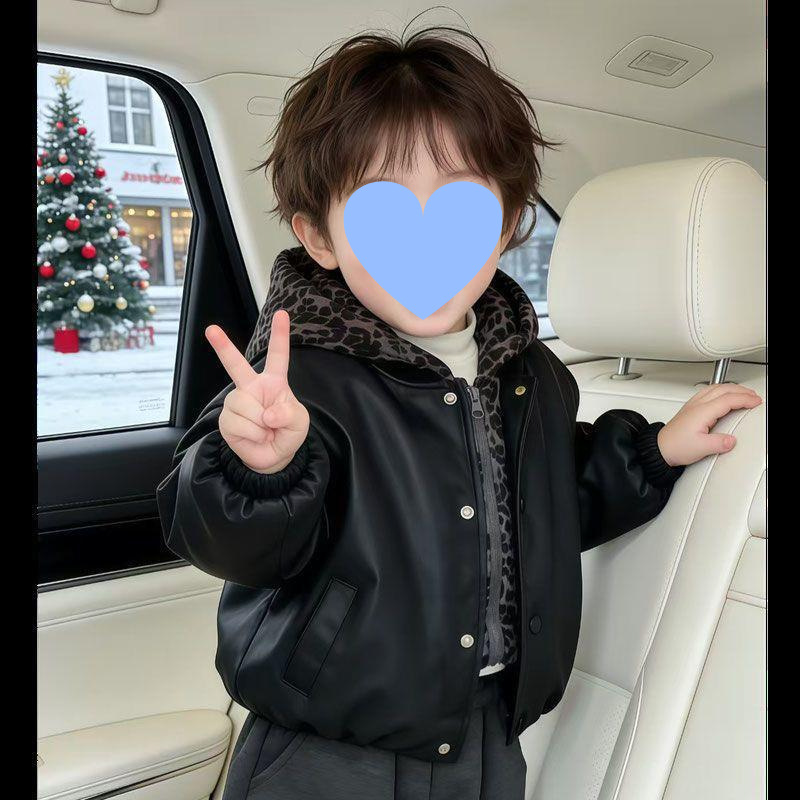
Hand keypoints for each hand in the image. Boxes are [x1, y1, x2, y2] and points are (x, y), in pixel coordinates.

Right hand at [206, 310, 309, 474]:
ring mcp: (237, 402)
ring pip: (244, 406)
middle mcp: (252, 387)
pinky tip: (255, 437)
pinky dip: (252, 435)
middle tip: (210, 329)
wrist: (273, 457)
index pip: (278, 356)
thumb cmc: (287, 433)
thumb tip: (267, 414)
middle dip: (222, 346)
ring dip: (260, 425)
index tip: (281, 314)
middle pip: (235, 365)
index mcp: (274, 382)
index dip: (280, 335)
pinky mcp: (226, 418)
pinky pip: (238, 423)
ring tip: (265, 430)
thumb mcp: (299, 423)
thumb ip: (289, 415)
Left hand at [657, 383, 762, 466]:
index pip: (728, 399)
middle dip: (741, 390)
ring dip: (731, 388)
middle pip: (723, 389)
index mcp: (702, 412)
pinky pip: (707, 392)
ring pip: (714, 388)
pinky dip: (720, 390)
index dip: (745, 399)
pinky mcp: (689, 409)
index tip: (756, 401)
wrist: (659, 448)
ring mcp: (692, 405)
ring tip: (742, 392)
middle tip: (754, 395)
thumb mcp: (701, 448)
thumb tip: (732, 439)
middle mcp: (697, 405)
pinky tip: (722, 394)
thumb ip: (719, 443)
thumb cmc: (675, 447)